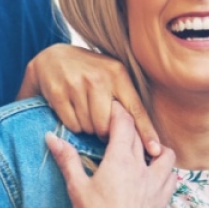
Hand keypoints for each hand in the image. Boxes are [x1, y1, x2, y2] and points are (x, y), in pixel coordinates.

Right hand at [21, 44, 161, 155]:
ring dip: (88, 128)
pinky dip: (73, 125)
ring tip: (85, 114)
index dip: (146, 131)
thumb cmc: (89, 72)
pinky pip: (72, 124)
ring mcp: (77, 83)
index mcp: (118, 73)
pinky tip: (72, 112)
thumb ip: (126, 99)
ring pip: (89, 126)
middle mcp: (99, 77)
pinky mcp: (58, 92)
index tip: (155, 150)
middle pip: (107, 124)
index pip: (135, 108)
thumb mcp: (111, 77)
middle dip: (104, 132)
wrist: (53, 57)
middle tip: (99, 125)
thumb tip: (143, 133)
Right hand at [49, 103, 176, 207]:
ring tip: (146, 152)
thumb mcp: (76, 186)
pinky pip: (172, 177)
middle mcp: (142, 167)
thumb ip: (66, 159)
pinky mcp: (162, 199)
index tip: (113, 105)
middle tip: (121, 126)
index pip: (124, 124)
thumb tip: (51, 137)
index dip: (118, 111)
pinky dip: (166, 172)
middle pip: (141, 137)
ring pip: (165, 154)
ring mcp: (156, 183)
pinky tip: (158, 175)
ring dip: (156, 148)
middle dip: (132, 127)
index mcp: (120, 159)